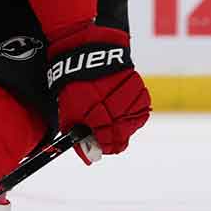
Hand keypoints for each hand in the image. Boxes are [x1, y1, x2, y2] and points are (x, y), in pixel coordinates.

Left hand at [47, 24, 150, 162]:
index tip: (100, 146)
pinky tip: (124, 108)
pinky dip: (134, 111)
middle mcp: (115, 108)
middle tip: (106, 134)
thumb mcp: (67, 111)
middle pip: (123, 136)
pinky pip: (142, 108)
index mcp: (95, 115)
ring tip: (113, 118)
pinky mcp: (139, 87)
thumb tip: (89, 158)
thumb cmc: (73, 84)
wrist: (86, 52)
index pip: (107, 144)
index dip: (103, 148)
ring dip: (124, 124)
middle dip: (114, 138)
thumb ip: (78, 135)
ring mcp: (128, 98)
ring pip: (134, 123)